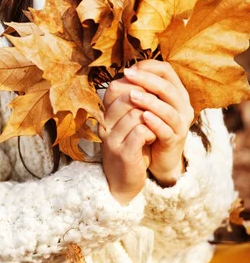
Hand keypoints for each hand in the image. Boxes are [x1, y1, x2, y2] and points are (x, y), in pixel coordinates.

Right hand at [99, 77, 156, 204]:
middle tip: (157, 108)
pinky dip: (152, 131)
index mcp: (105, 114)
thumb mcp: (128, 124)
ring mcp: (112, 139)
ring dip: (152, 118)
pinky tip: (154, 137)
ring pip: (136, 114)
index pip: (116, 87)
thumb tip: (145, 79)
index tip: (151, 92)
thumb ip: (132, 104)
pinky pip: (140, 132)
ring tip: (155, 126)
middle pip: (127, 98)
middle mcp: (105, 124)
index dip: (137, 86)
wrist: (123, 183)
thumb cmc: (131, 149)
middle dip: (147, 100)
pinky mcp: (123, 153)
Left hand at [124, 60, 193, 185]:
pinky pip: (166, 130)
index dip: (148, 67)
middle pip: (167, 87)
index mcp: (176, 92)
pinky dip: (155, 122)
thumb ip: (140, 88)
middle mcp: (182, 106)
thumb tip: (126, 72)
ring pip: (168, 110)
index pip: (166, 71)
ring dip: (149, 101)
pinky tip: (143, 117)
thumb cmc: (149, 124)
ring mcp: (181, 124)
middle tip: (127, 75)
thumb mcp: (146, 103)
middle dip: (146, 79)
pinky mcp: (175, 140)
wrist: (158, 157)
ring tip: (131, 96)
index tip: (130, 68)